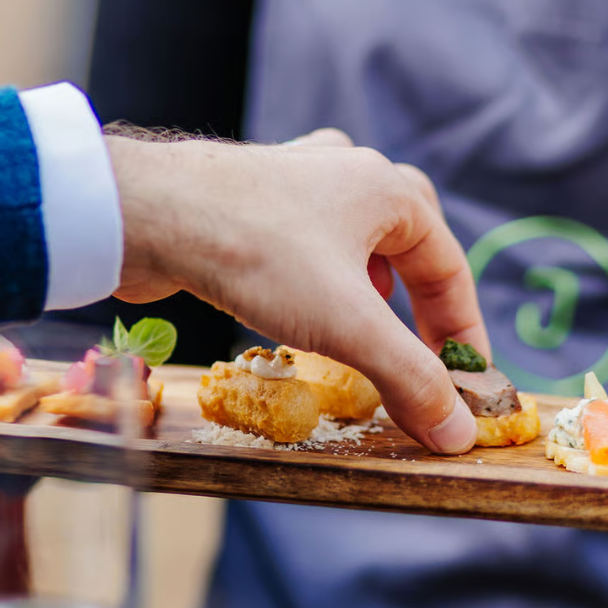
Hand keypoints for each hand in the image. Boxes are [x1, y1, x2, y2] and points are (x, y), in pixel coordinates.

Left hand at [109, 128, 487, 453]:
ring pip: (350, 239)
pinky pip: (301, 242)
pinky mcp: (245, 203)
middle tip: (421, 349)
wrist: (143, 215)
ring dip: (366, 288)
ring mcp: (292, 183)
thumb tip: (459, 433)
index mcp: (386, 188)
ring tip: (362, 330)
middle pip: (406, 241)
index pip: (448, 266)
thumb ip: (410, 379)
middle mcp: (344, 174)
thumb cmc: (255, 254)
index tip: (464, 384)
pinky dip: (315, 279)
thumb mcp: (347, 325)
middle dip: (418, 301)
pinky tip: (297, 307)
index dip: (463, 331)